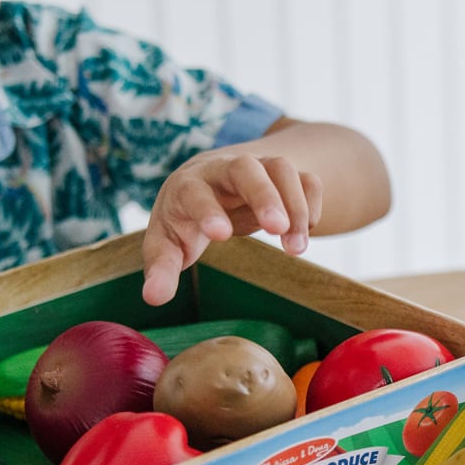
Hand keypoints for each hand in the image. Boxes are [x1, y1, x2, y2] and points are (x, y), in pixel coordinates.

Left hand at [140, 150, 322, 304]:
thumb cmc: (184, 219)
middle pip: (245, 167)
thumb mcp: (167, 244)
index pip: (196, 191)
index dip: (208, 211)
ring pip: (281, 169)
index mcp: (188, 184)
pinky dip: (312, 204)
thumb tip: (153, 298)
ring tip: (296, 249)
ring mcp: (257, 167)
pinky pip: (307, 179)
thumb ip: (161, 269)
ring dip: (294, 207)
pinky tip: (305, 233)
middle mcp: (223, 169)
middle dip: (263, 196)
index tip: (220, 236)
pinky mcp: (283, 176)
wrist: (210, 183)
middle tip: (278, 230)